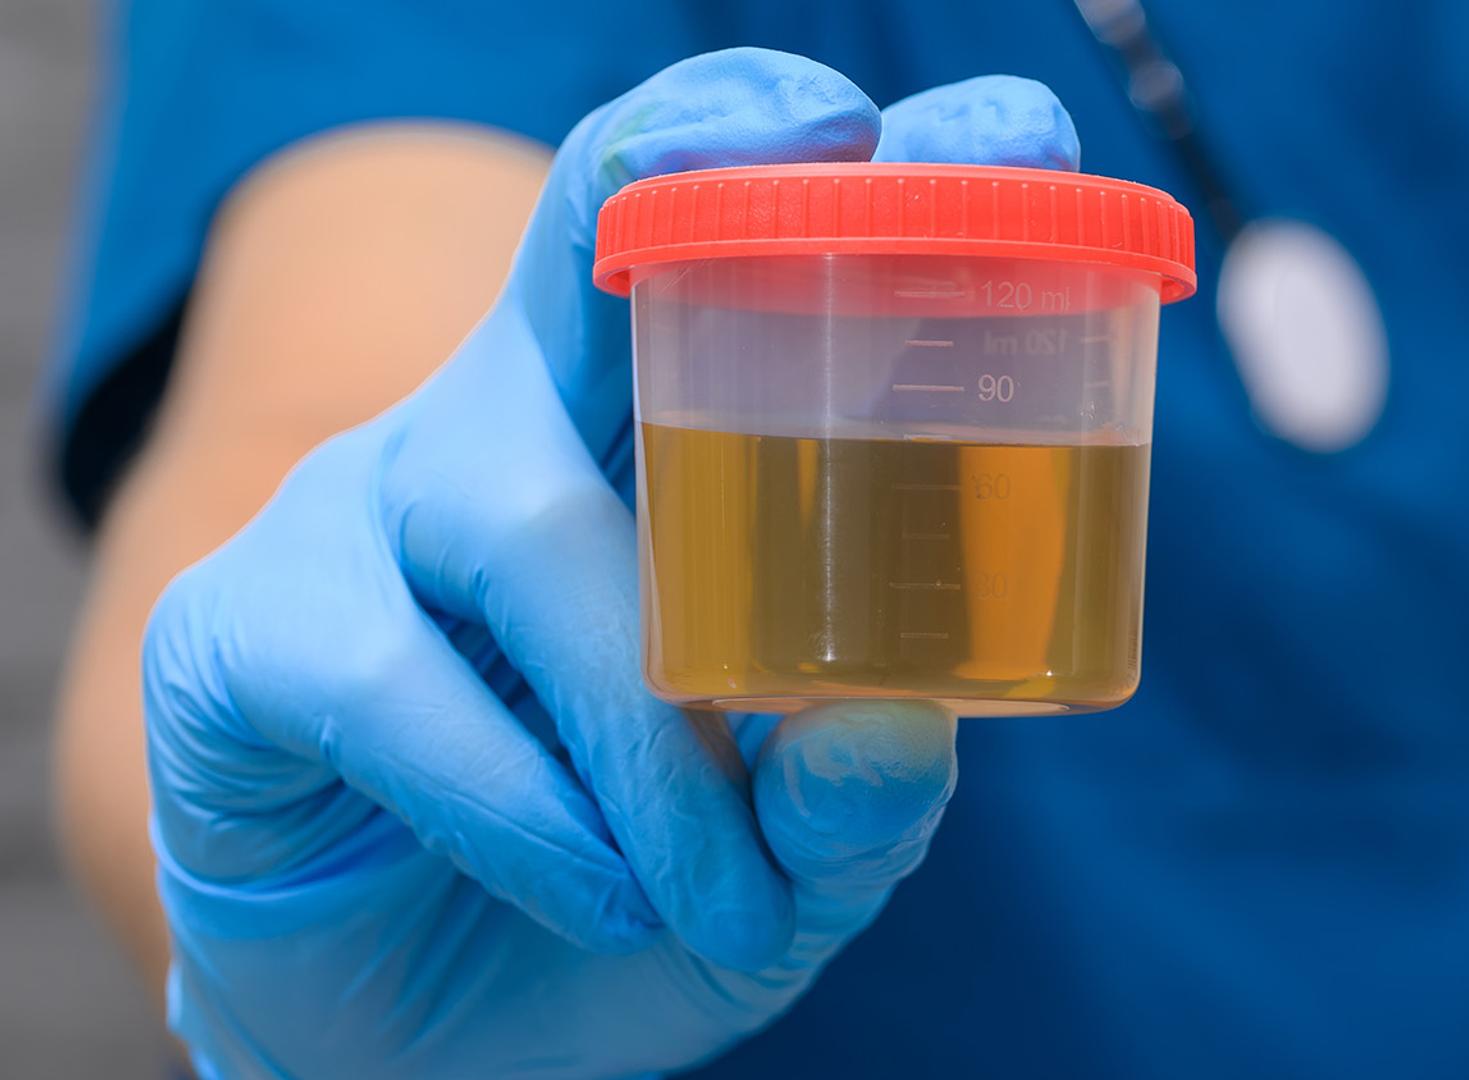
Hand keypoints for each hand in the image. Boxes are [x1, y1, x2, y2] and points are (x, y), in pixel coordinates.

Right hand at [142, 49, 1078, 1077]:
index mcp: (645, 448)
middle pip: (588, 235)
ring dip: (651, 725)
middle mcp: (501, 425)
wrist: (419, 1040)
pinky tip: (594, 890)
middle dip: (723, 186)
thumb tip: (898, 732)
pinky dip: (523, 805)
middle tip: (864, 166)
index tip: (950, 133)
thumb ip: (851, 805)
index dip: (797, 151)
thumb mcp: (780, 865)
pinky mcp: (243, 627)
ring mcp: (359, 507)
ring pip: (523, 520)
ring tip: (726, 888)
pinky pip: (390, 679)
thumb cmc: (625, 893)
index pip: (707, 239)